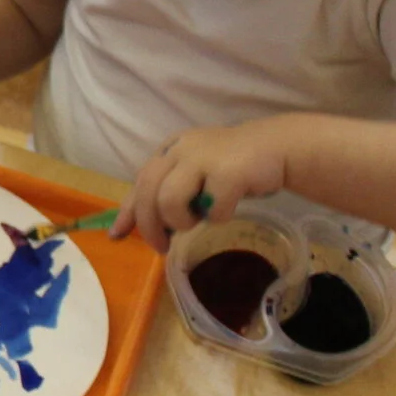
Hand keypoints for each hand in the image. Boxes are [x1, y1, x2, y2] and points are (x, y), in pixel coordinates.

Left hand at [111, 120, 291, 251]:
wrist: (277, 149)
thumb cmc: (231, 166)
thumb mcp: (193, 174)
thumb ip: (167, 193)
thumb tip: (141, 229)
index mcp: (169, 150)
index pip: (139, 182)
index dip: (127, 211)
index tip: (117, 235)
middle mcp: (180, 150)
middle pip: (147, 194)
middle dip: (150, 226)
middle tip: (162, 247)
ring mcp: (203, 158)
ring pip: (169, 201)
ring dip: (181, 221)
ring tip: (198, 221)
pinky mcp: (228, 171)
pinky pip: (211, 210)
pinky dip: (218, 217)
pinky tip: (228, 209)